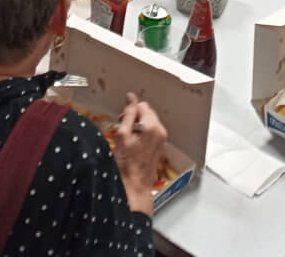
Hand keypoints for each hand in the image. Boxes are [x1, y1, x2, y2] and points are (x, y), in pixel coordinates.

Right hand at [113, 93, 167, 214]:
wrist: (135, 186)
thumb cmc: (126, 164)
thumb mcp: (122, 136)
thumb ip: (127, 115)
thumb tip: (131, 99)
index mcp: (152, 127)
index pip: (141, 105)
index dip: (130, 111)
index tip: (121, 119)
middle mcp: (160, 131)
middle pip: (147, 113)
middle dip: (134, 117)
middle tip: (122, 129)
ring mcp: (162, 139)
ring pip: (149, 122)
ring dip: (138, 125)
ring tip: (127, 139)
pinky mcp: (160, 146)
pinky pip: (151, 132)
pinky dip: (142, 133)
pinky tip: (133, 145)